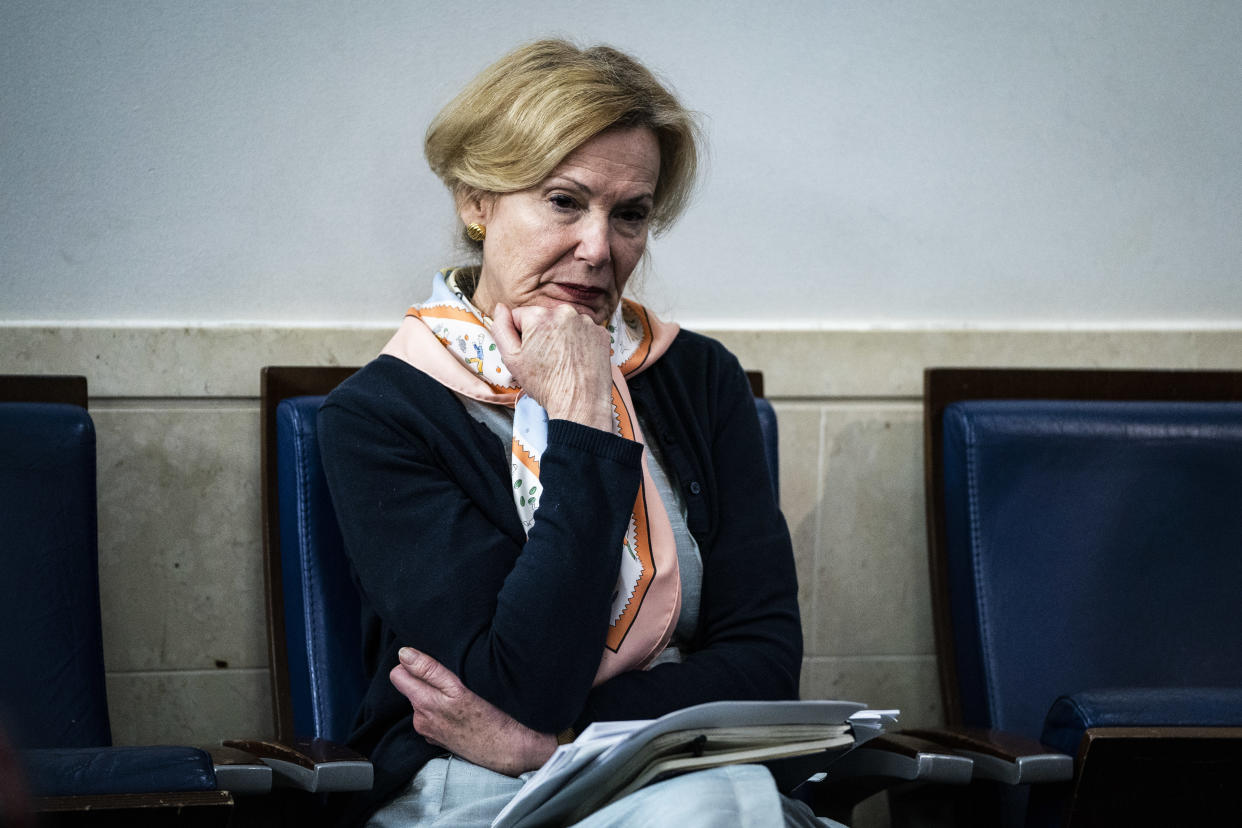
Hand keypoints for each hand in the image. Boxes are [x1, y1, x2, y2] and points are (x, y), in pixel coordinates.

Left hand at [389, 647, 556, 775]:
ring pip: (422, 703)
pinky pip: (432, 717)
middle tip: (450, 681)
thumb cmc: (487, 719)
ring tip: (458, 697)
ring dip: (434, 696)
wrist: (506, 750)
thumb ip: (428, 670)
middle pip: (410, 689)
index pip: (396, 675)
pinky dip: (441, 711)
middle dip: (424, 681)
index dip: (410, 665)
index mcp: (423, 704)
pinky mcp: (439, 740)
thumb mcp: (457, 688)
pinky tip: (460, 712)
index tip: (429, 664)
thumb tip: (404, 654)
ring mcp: (428, 732)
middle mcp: (420, 720)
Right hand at [489, 303, 613, 430]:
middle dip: (541, 334)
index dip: (520, 336)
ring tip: (562, 361)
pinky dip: (579, 342)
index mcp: (540, 315)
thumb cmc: (545, 384)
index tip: (529, 353)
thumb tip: (500, 308)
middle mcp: (565, 312)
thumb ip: (501, 328)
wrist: (580, 403)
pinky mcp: (601, 333)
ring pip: (564, 324)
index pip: (519, 316)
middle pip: (543, 318)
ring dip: (561, 337)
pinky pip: (583, 331)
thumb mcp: (512, 359)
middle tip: (545, 359)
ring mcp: (586, 322)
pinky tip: (576, 359)